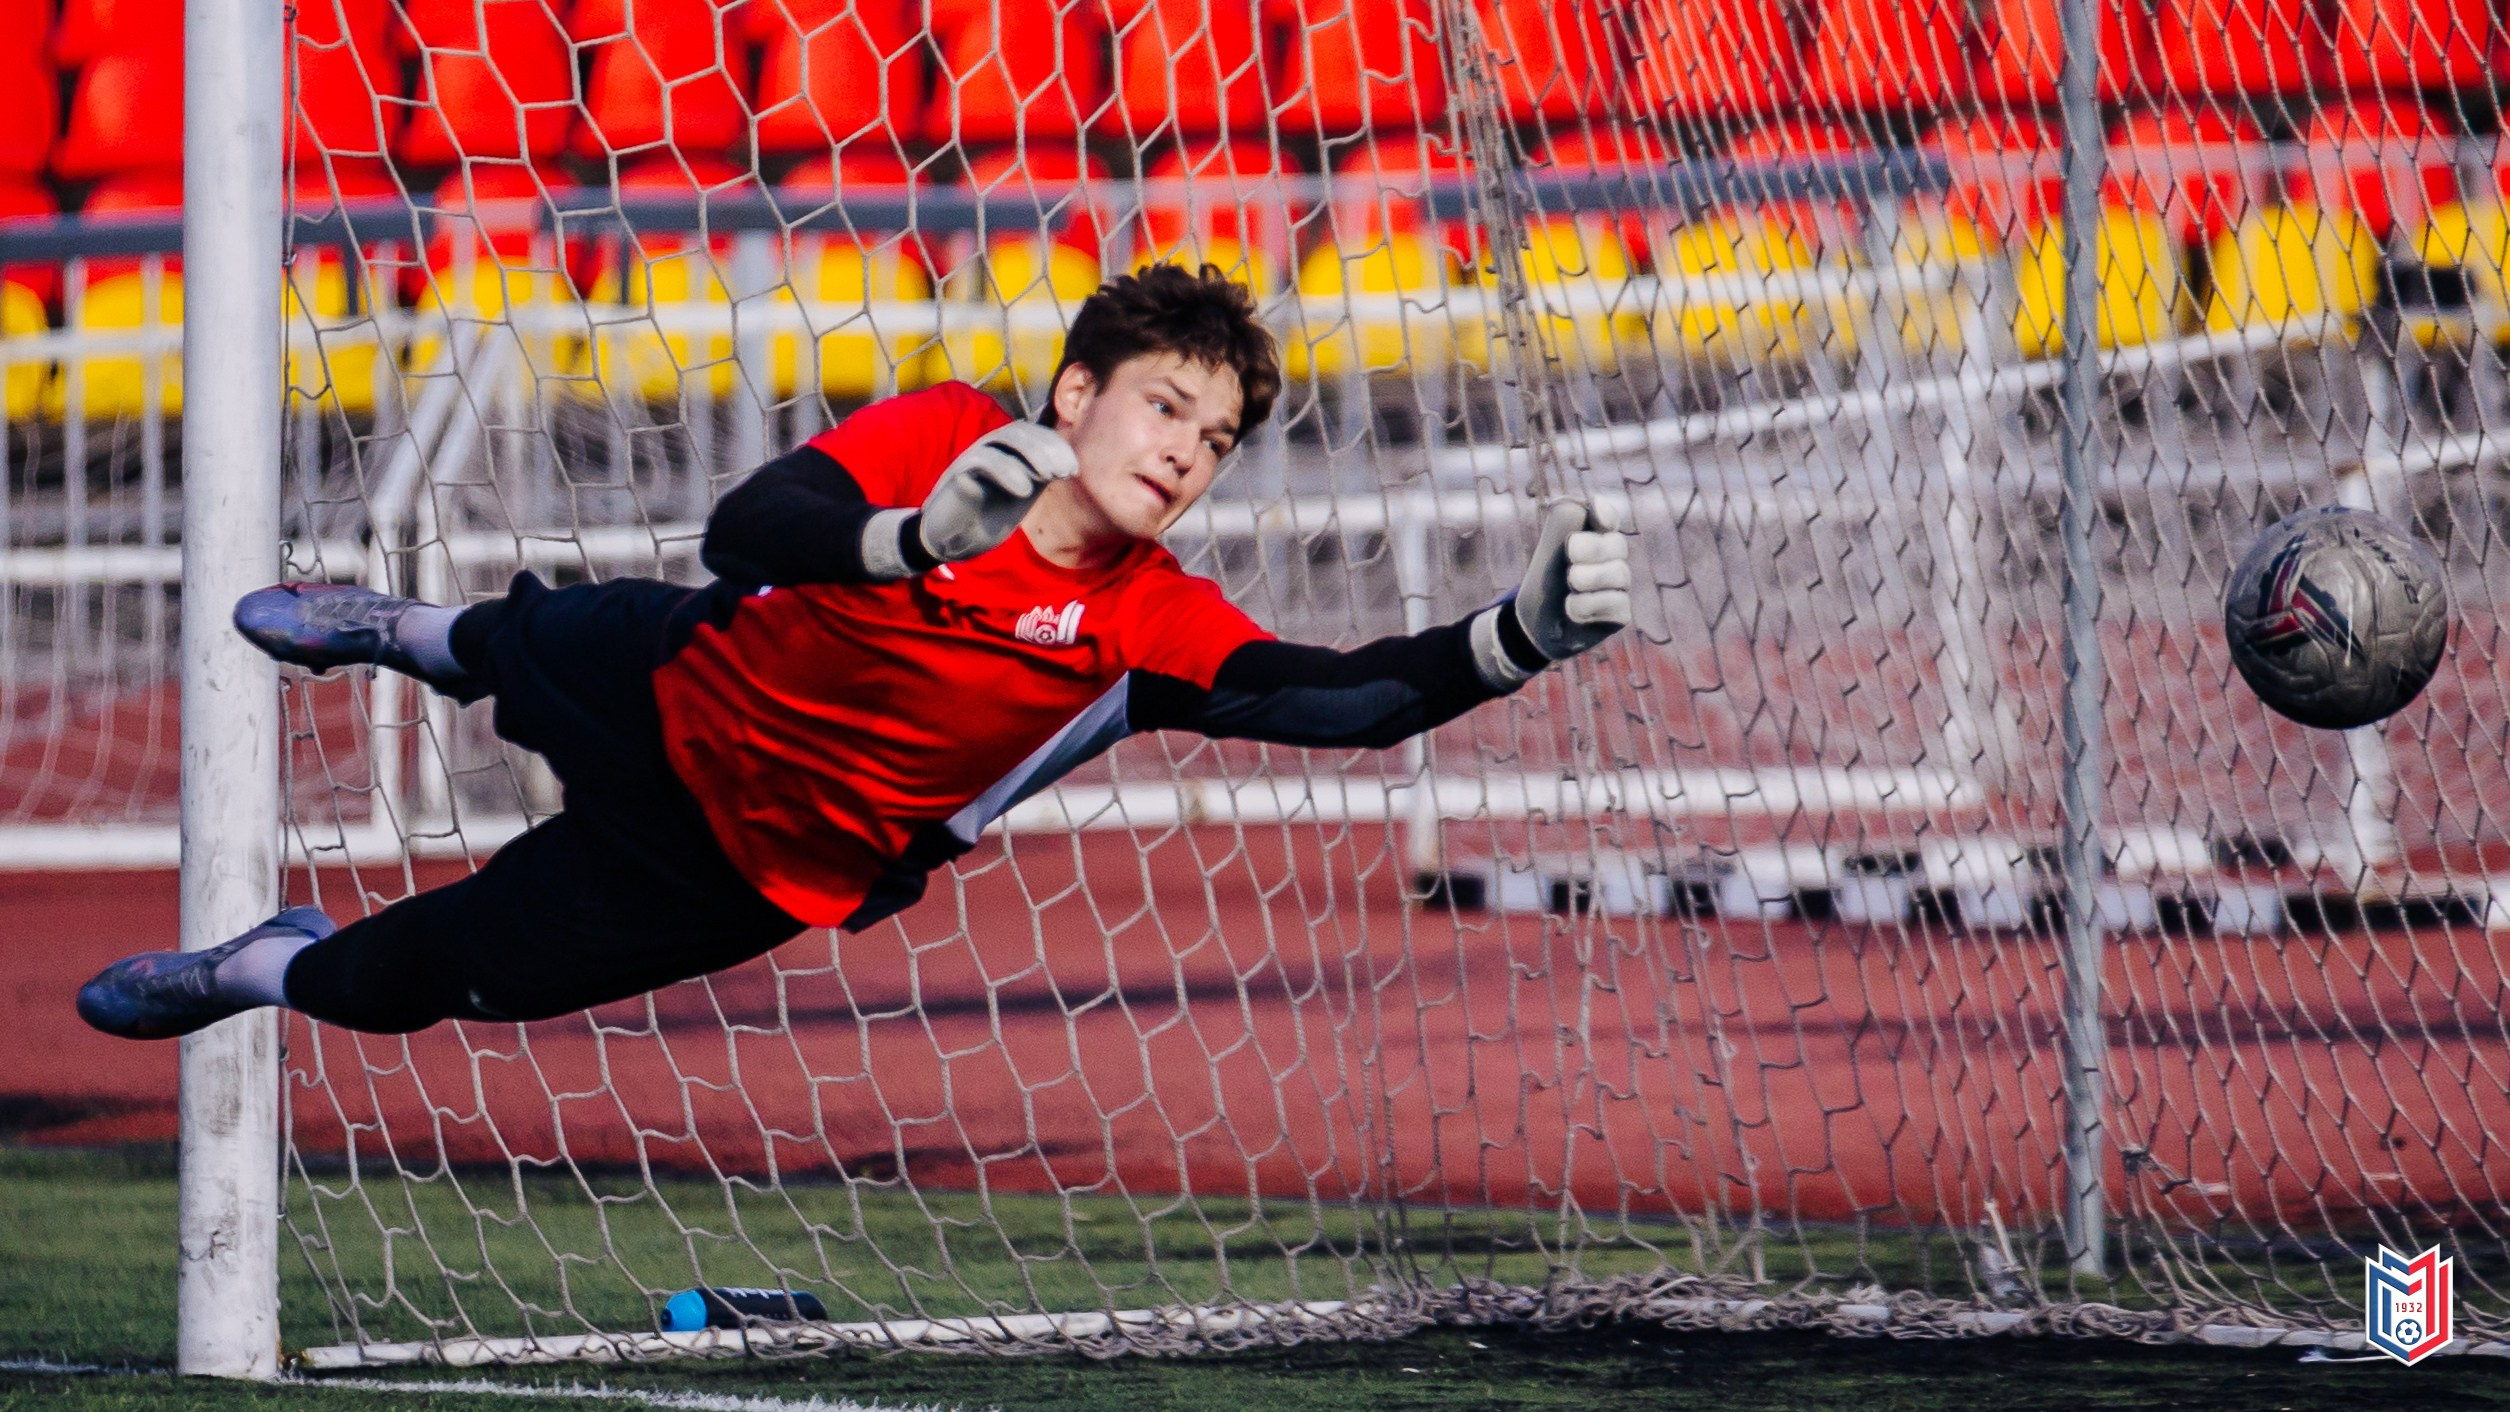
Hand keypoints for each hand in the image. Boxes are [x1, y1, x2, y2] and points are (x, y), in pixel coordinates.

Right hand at [917, 422, 1078, 562]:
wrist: (949, 540)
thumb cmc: (986, 518)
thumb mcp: (1021, 494)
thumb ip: (1039, 476)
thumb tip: (1068, 465)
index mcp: (1008, 452)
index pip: (1035, 434)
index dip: (1057, 446)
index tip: (1073, 470)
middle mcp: (991, 449)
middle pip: (1022, 431)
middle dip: (1048, 448)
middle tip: (1064, 472)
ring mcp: (973, 458)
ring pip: (1004, 439)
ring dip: (1032, 454)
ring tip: (1049, 476)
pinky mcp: (959, 474)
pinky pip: (983, 462)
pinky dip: (1007, 472)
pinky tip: (1024, 491)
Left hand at [1469, 499, 1633, 689]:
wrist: (1535, 626)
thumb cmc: (1544, 584)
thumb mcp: (1549, 549)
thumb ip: (1565, 521)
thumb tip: (1592, 502)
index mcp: (1596, 540)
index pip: (1609, 520)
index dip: (1606, 514)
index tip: (1595, 510)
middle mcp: (1613, 561)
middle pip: (1617, 545)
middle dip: (1592, 547)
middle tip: (1570, 553)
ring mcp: (1620, 587)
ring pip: (1619, 574)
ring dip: (1587, 577)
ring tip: (1570, 583)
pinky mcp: (1620, 613)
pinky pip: (1616, 603)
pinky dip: (1588, 605)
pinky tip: (1572, 609)